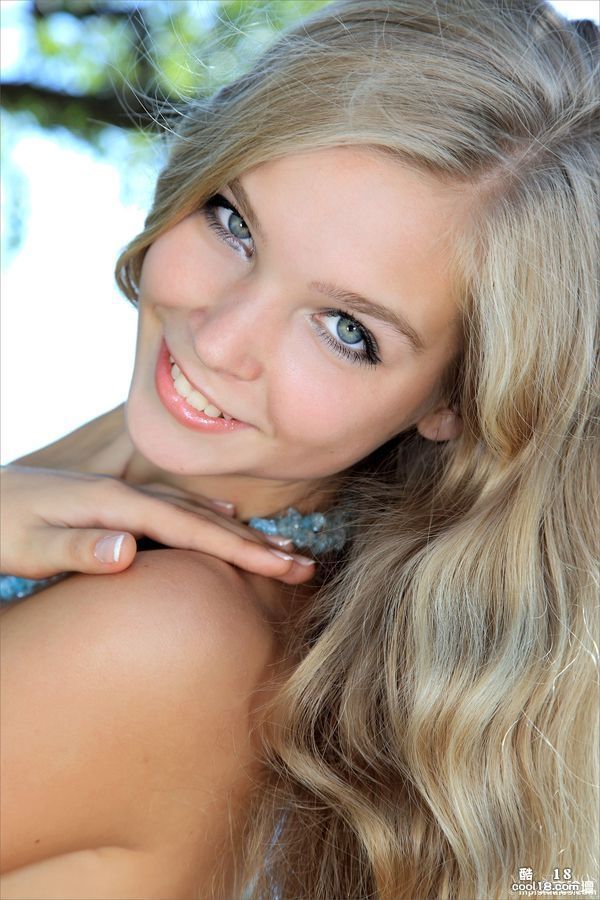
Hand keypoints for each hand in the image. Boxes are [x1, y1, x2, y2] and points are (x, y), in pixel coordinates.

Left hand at [0, 465, 315, 584]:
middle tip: (306, 564)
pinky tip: (220, 523)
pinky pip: (175, 513)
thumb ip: (76, 548)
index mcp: (113, 504)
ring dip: (239, 534)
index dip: (240, 549)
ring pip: (194, 515)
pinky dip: (206, 523)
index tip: (286, 565)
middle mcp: (125, 495)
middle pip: (204, 520)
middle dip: (256, 543)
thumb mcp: (23, 545)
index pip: (190, 529)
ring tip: (279, 548)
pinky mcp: (113, 506)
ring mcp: (121, 497)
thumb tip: (131, 549)